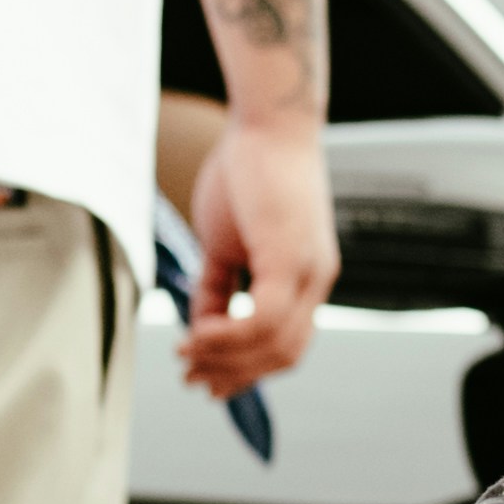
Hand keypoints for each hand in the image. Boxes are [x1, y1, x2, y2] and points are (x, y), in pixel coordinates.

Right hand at [182, 118, 338, 392]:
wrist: (267, 122)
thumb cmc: (246, 171)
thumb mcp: (224, 243)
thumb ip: (216, 287)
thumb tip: (200, 327)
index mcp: (306, 280)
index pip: (286, 346)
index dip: (247, 371)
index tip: (207, 381)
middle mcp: (316, 281)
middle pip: (284, 355)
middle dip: (235, 376)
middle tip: (192, 381)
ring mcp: (309, 271)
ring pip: (276, 344)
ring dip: (227, 360)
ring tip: (186, 358)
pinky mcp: (292, 257)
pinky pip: (265, 318)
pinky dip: (230, 336)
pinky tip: (198, 334)